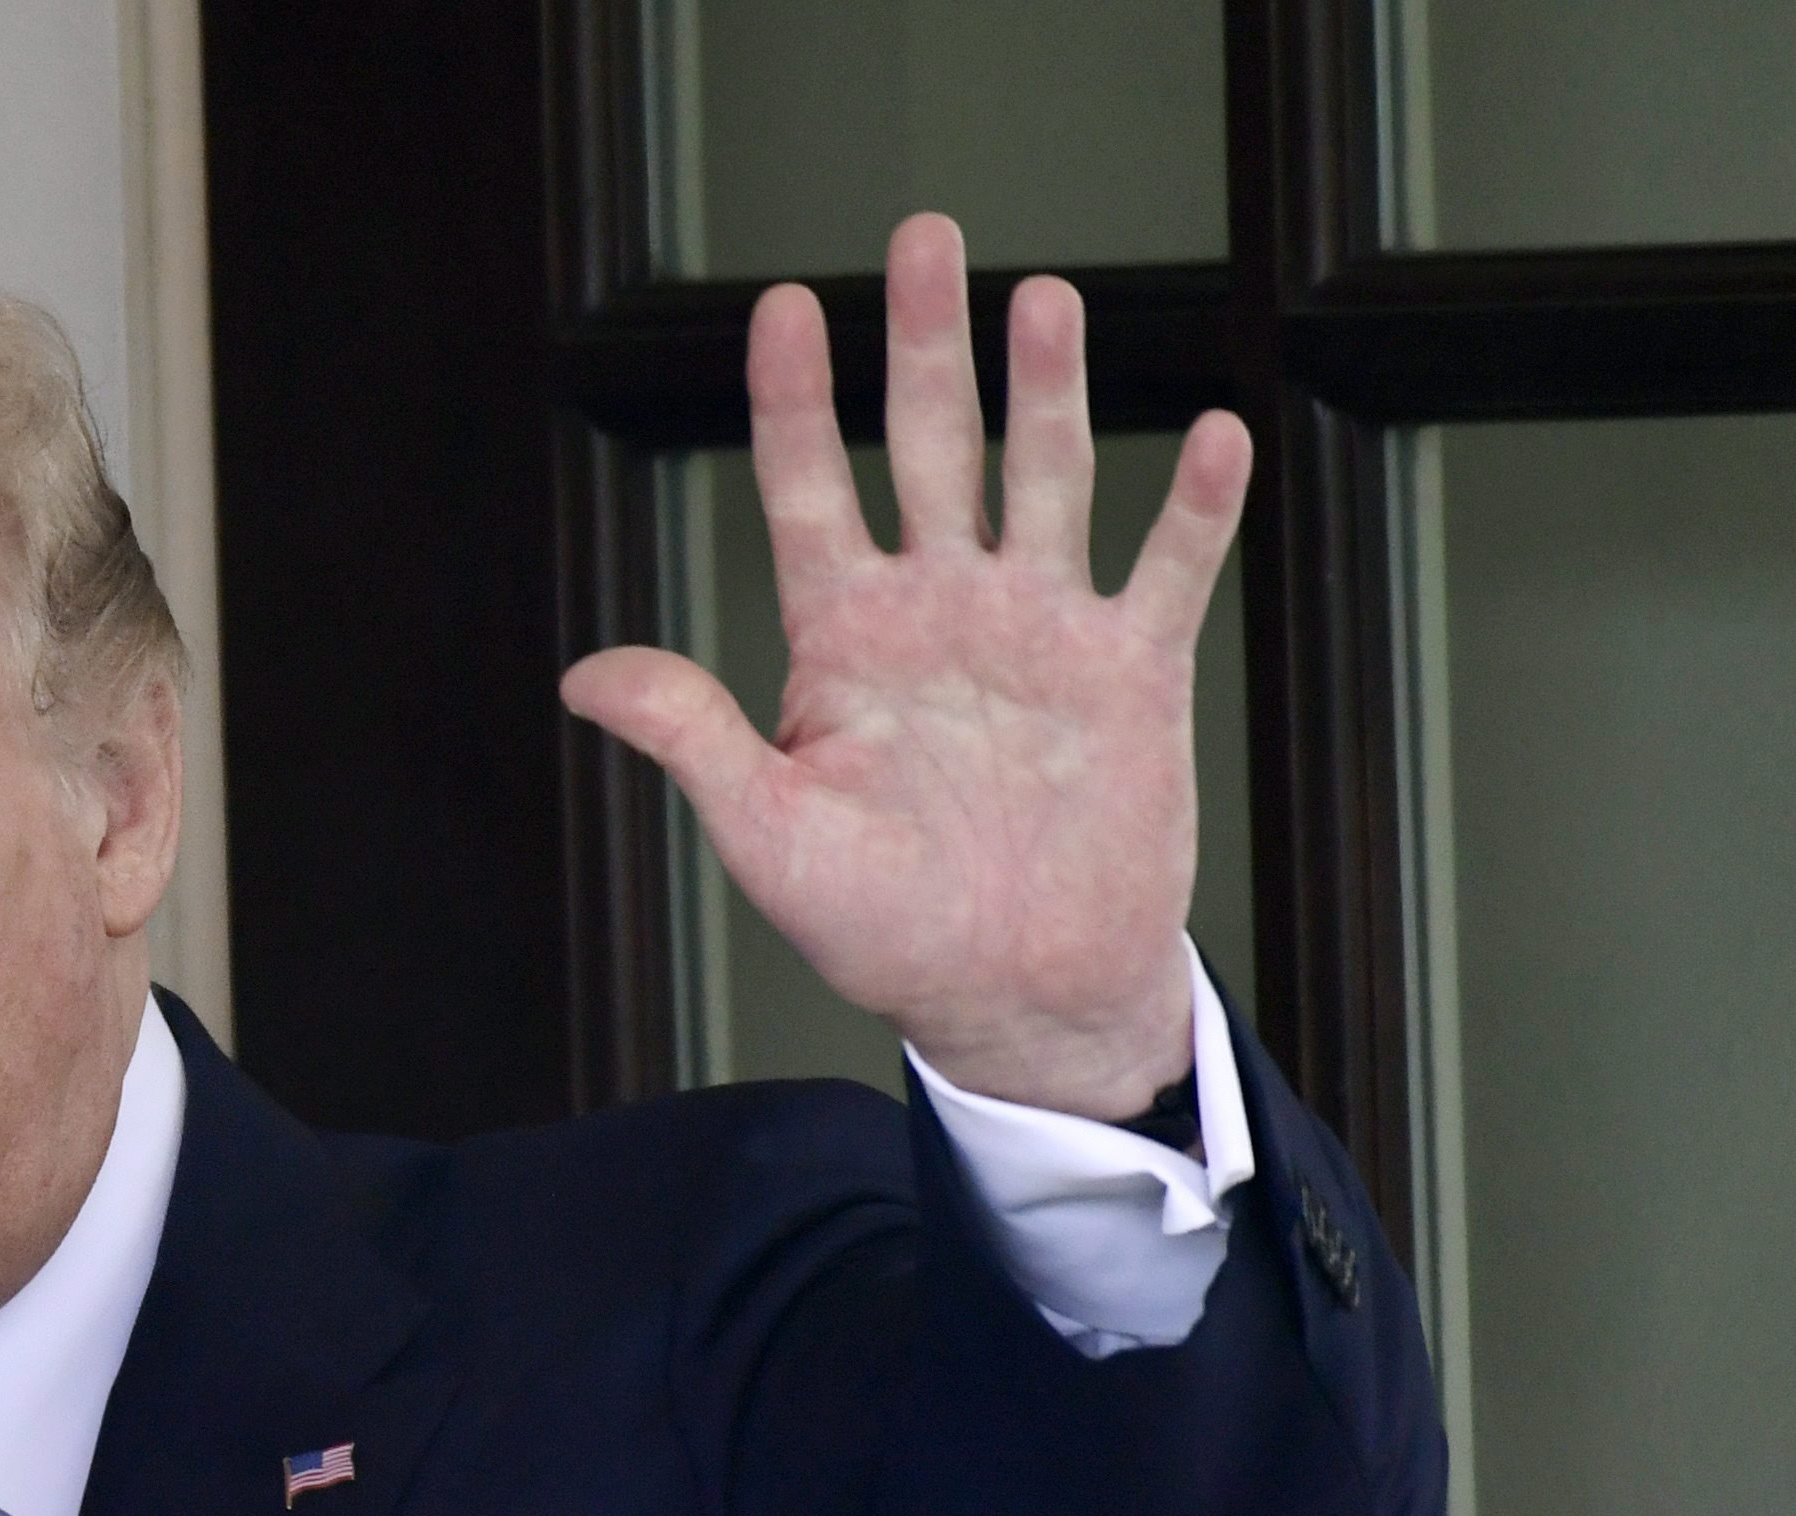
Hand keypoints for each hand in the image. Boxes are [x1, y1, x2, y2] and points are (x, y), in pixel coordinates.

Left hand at [560, 213, 1250, 1118]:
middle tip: (925, 237)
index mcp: (844, 638)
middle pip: (932, 445)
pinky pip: (1166, 570)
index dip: (791, 399)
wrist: (1013, 999)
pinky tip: (1214, 433)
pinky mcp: (1130, 674)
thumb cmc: (884, 930)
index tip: (782, 307)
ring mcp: (1040, 631)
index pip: (806, 489)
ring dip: (1048, 389)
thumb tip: (581, 675)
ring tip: (1045, 297)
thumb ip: (693, 738)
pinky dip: (1193, 507)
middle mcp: (941, 609)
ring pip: (1046, 476)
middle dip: (927, 343)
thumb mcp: (769, 836)